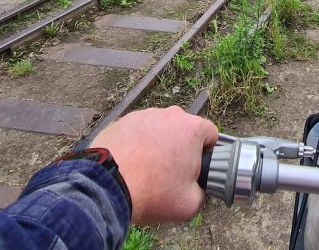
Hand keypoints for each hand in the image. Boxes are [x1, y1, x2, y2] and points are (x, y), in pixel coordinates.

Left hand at [91, 106, 218, 224]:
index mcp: (192, 129)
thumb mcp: (190, 204)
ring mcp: (143, 115)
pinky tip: (131, 165)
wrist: (106, 188)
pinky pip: (137, 132)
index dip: (207, 154)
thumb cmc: (151, 193)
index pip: (212, 134)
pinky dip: (137, 145)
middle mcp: (169, 115)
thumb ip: (203, 192)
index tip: (196, 169)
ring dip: (158, 146)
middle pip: (184, 131)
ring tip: (147, 171)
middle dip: (181, 149)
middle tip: (171, 173)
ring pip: (159, 130)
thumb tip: (198, 188)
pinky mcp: (122, 121)